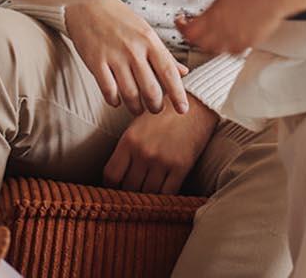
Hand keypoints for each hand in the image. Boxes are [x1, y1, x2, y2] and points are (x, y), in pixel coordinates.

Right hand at [64, 0, 188, 114]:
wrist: (88, 4)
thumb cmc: (120, 18)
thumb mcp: (145, 31)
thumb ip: (164, 53)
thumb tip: (184, 72)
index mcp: (149, 40)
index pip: (169, 73)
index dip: (178, 94)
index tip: (183, 110)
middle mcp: (133, 49)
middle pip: (151, 89)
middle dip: (156, 106)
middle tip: (155, 109)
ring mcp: (114, 55)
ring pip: (130, 94)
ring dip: (136, 107)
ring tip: (138, 108)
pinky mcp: (96, 61)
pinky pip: (108, 90)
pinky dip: (114, 100)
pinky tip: (116, 100)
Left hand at [102, 98, 218, 194]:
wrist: (195, 104)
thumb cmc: (164, 114)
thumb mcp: (138, 126)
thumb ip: (128, 149)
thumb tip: (118, 176)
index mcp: (129, 140)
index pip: (111, 175)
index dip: (110, 187)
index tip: (114, 190)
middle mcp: (144, 152)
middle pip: (129, 187)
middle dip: (128, 194)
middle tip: (130, 198)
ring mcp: (162, 161)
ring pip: (148, 193)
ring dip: (146, 199)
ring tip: (146, 200)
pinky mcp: (181, 167)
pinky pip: (168, 194)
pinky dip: (164, 199)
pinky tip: (163, 198)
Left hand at [182, 0, 291, 54]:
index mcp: (214, 15)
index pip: (188, 30)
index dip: (180, 26)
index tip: (179, 19)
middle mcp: (223, 30)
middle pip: (198, 43)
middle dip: (191, 35)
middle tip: (191, 27)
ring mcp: (237, 38)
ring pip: (213, 50)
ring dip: (206, 42)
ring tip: (206, 33)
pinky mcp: (249, 43)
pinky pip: (232, 52)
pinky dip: (225, 48)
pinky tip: (225, 37)